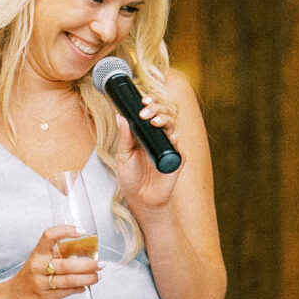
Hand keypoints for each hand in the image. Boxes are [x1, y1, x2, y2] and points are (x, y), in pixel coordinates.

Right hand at [0, 226, 99, 298]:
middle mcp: (38, 266)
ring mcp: (41, 282)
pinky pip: (67, 291)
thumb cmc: (29, 278)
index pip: (49, 236)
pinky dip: (79, 288)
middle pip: (66, 263)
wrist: (11, 298)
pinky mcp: (45, 296)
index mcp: (37, 253)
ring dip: (87, 278)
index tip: (82, 231)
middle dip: (87, 264)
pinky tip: (85, 286)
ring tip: (97, 276)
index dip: (66, 231)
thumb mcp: (38, 262)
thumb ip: (57, 258)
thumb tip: (85, 257)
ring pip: (69, 279)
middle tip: (101, 264)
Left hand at [112, 94, 181, 210]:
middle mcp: (158, 137)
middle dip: (156, 109)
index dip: (150, 103)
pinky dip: (174, 140)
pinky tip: (169, 137)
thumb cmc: (131, 178)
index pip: (151, 112)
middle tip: (146, 112)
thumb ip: (124, 137)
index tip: (144, 99)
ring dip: (165, 120)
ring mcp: (168, 147)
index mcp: (145, 133)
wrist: (141, 199)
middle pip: (163, 115)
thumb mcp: (123, 155)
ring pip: (172, 126)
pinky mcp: (176, 160)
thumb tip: (121, 117)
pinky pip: (178, 147)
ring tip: (155, 122)